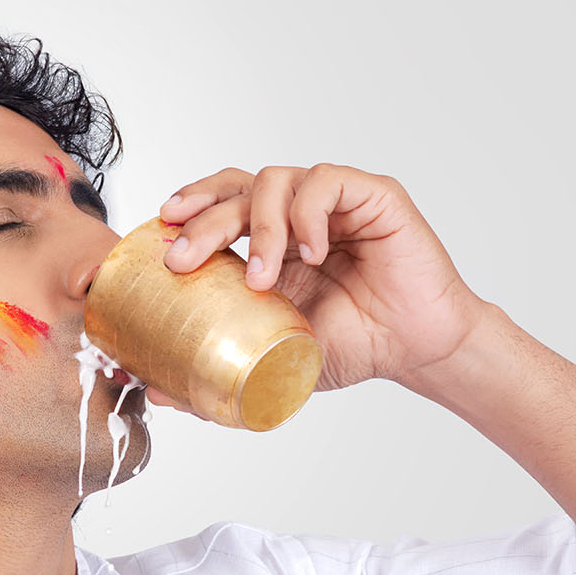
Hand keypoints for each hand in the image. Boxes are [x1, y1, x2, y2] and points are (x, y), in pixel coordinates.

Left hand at [153, 163, 490, 397]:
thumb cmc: (355, 345)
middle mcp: (298, 214)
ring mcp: (334, 202)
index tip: (162, 227)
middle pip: (237, 189)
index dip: (191, 204)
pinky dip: (308, 215)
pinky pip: (326, 182)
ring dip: (260, 227)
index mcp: (272, 241)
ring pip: (275, 179)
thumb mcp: (275, 358)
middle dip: (204, 220)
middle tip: (185, 259)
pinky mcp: (372, 196)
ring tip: (262, 278)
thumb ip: (221, 367)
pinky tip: (312, 252)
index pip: (222, 202)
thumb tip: (159, 395)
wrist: (416, 350)